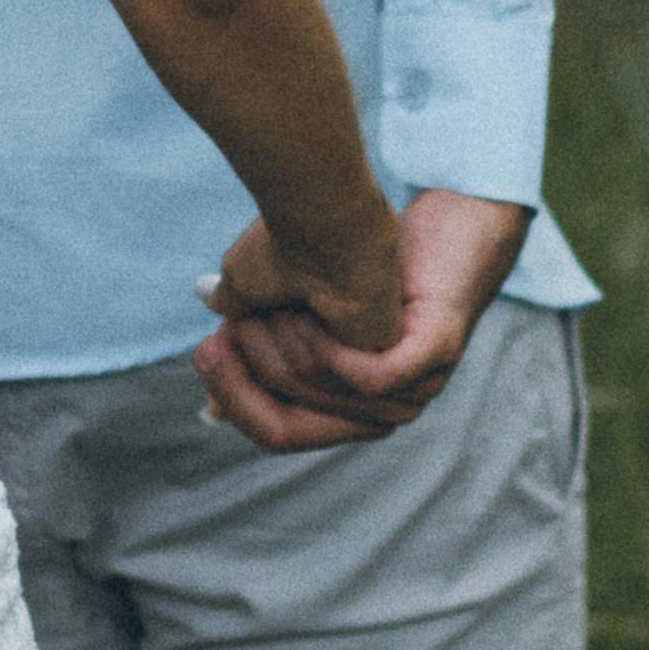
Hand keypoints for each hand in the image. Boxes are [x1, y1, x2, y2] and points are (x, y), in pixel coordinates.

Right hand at [196, 187, 527, 453]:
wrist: (445, 215)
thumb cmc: (363, 257)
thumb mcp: (290, 309)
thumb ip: (255, 357)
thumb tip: (208, 407)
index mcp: (351, 411)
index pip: (275, 434)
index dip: (233, 398)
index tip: (203, 351)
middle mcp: (384, 414)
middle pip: (288, 426)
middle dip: (246, 372)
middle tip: (227, 324)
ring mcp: (417, 389)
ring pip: (320, 393)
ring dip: (284, 341)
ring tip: (276, 296)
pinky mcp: (438, 353)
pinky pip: (371, 378)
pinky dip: (335, 347)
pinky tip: (318, 308)